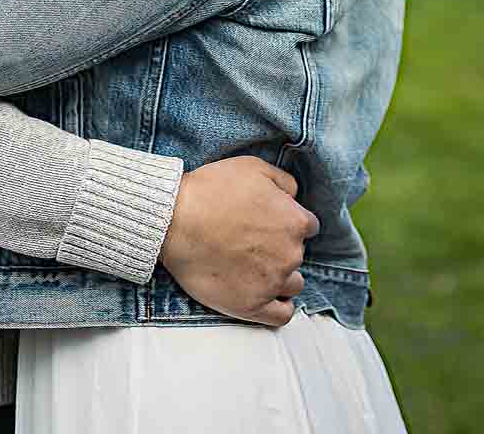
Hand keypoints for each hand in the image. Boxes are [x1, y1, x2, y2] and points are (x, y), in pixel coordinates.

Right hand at [159, 156, 317, 327]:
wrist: (175, 220)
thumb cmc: (212, 190)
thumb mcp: (253, 167)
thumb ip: (284, 181)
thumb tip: (295, 197)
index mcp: (294, 221)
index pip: (307, 226)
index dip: (288, 222)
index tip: (271, 222)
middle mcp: (290, 254)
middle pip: (297, 254)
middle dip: (281, 247)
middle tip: (254, 240)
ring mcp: (272, 283)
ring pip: (293, 284)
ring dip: (281, 276)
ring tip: (256, 266)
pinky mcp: (253, 306)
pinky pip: (282, 315)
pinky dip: (279, 306)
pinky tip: (268, 296)